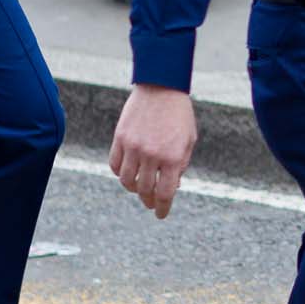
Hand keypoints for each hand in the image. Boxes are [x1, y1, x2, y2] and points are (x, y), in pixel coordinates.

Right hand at [109, 83, 196, 218]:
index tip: (161, 215)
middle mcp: (151, 155)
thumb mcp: (189, 140)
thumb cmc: (179, 115)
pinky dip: (121, 174)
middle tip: (152, 204)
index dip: (163, 208)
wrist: (161, 88)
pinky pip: (115, 166)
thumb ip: (181, 164)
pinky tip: (128, 174)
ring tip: (140, 189)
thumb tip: (173, 186)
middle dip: (149, 201)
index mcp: (172, 157)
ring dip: (134, 189)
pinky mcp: (119, 139)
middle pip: (145, 190)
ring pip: (127, 181)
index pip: (165, 193)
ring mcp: (133, 147)